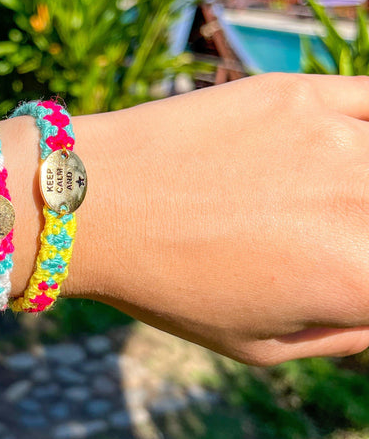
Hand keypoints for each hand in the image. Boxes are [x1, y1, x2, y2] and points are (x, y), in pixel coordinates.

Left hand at [76, 73, 368, 364]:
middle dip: (360, 235)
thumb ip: (343, 332)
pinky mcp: (300, 93)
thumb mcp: (258, 345)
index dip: (362, 279)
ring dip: (360, 184)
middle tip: (322, 233)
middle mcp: (364, 204)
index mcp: (362, 280)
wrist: (97, 203)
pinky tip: (339, 148)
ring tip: (314, 198)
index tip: (340, 266)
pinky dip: (367, 126)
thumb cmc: (165, 284)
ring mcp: (335, 138)